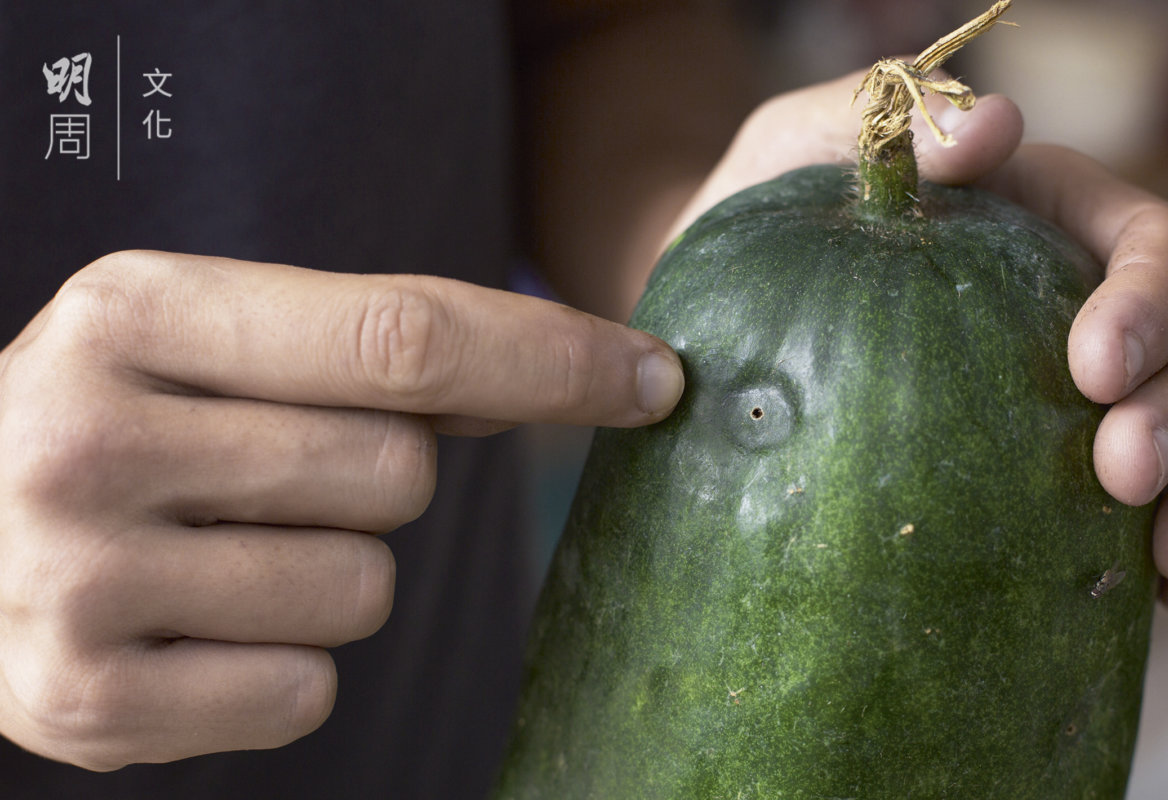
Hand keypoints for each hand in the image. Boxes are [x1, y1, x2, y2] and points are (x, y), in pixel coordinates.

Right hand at [0, 251, 683, 769]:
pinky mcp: (87, 702)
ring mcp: (79, 579)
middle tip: (274, 472)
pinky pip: (307, 688)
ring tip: (224, 547)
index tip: (654, 377)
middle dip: (381, 477)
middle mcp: (91, 439)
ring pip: (364, 589)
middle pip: (399, 473)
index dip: (553, 357)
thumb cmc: (118, 418)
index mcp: (136, 313)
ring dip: (332, 571)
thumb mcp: (208, 340)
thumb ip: (370, 351)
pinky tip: (198, 625)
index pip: (402, 336)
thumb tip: (568, 371)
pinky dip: (285, 662)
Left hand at [668, 69, 1167, 608]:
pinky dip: (1167, 549)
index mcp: (1046, 221)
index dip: (1150, 302)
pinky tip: (1159, 594)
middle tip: (1122, 472)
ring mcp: (1074, 396)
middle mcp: (1078, 305)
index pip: (1147, 245)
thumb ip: (880, 118)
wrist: (712, 327)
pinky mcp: (1054, 472)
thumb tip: (987, 126)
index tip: (1091, 369)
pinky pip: (1148, 510)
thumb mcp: (792, 152)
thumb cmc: (758, 228)